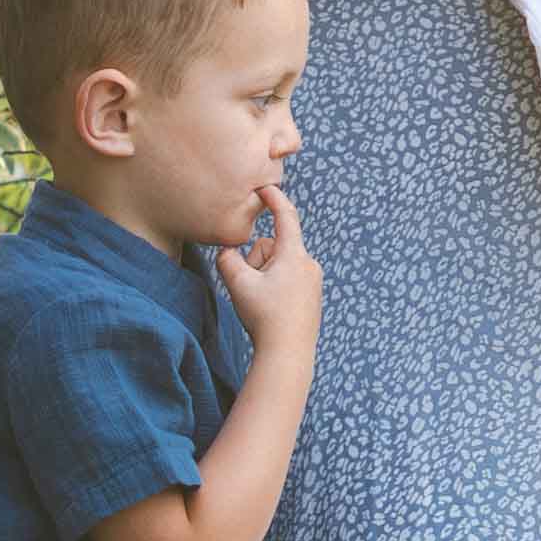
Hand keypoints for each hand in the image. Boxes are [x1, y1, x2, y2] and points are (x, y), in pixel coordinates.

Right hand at [220, 185, 321, 351]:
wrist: (288, 353)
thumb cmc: (265, 317)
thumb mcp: (239, 284)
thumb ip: (227, 260)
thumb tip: (228, 253)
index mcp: (295, 255)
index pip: (285, 217)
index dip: (274, 199)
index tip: (265, 187)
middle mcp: (309, 264)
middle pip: (273, 247)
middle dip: (256, 260)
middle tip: (252, 287)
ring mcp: (313, 281)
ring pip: (278, 265)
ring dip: (264, 276)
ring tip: (262, 302)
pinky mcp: (312, 296)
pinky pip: (286, 280)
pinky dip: (273, 288)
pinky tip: (272, 310)